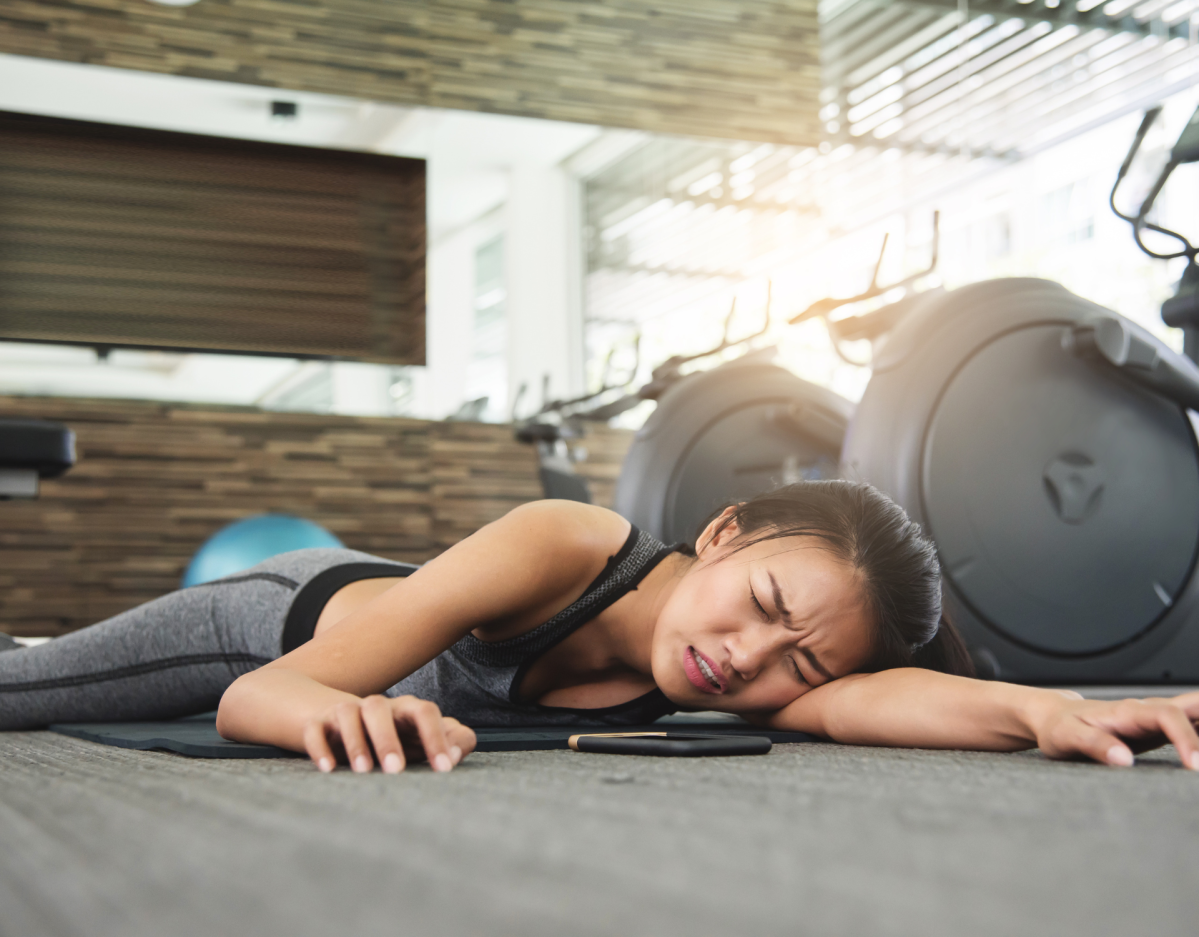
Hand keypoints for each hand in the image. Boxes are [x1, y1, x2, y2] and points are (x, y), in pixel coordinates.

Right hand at [302, 694, 476, 773]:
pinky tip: (328, 769)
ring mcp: (346, 712)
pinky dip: (319, 747)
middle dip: (388, 738)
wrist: (346, 721)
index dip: (437, 737)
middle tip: (396, 771)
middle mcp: (377, 707)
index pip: (425, 712)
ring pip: (348, 713)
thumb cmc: (397, 736)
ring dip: (355, 741)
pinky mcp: (320, 724)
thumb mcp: (426, 739)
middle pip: (381, 708)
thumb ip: (453, 742)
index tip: (444, 770)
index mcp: (406, 709)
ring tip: (363, 771)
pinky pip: (316, 729)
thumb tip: (455, 754)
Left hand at [1029, 691, 1198, 767]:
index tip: (1197, 765)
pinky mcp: (1163, 729)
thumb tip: (1122, 759)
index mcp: (1128, 711)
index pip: (1168, 716)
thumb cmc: (1060, 727)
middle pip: (1194, 706)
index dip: (1186, 738)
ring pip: (1198, 712)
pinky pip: (1196, 726)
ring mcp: (1159, 718)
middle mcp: (1148, 710)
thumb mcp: (1067, 737)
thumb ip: (1094, 745)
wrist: (1056, 716)